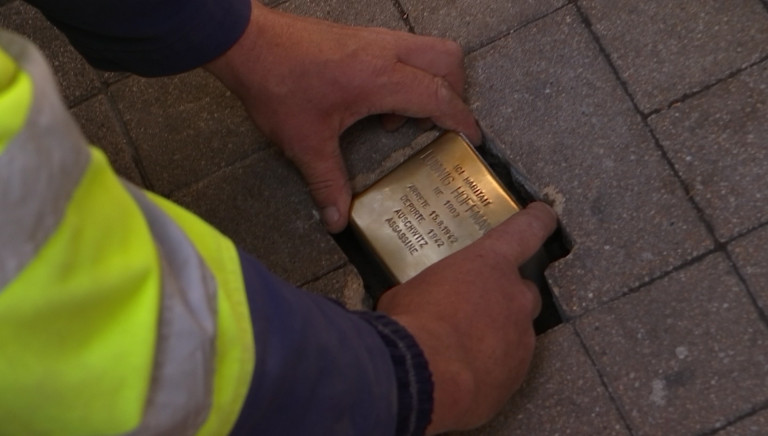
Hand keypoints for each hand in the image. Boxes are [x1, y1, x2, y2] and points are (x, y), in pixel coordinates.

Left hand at [205, 1, 480, 231]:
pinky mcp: (363, 36)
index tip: (473, 139)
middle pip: (447, 60)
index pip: (439, 95)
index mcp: (382, 78)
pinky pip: (405, 50)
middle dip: (455, 93)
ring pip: (428, 49)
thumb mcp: (304, 142)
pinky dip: (409, 74)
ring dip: (430, 82)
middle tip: (439, 126)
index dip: (461, 119)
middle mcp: (387, 51)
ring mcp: (376, 38)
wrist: (248, 42)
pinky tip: (377, 103)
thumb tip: (336, 221)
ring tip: (402, 119)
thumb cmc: (279, 87)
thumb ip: (327, 182)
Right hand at [377, 202, 557, 433]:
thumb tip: (416, 301)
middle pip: (525, 289)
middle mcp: (514, 297)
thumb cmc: (412, 326)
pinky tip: (466, 371)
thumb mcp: (407, 293)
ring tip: (465, 344)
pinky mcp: (517, 374)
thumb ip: (427, 290)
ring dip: (498, 332)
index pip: (525, 230)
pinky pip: (509, 363)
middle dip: (506, 295)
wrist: (424, 380)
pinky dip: (493, 364)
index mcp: (489, 264)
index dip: (538, 220)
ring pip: (518, 329)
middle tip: (478, 305)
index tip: (545, 214)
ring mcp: (521, 338)